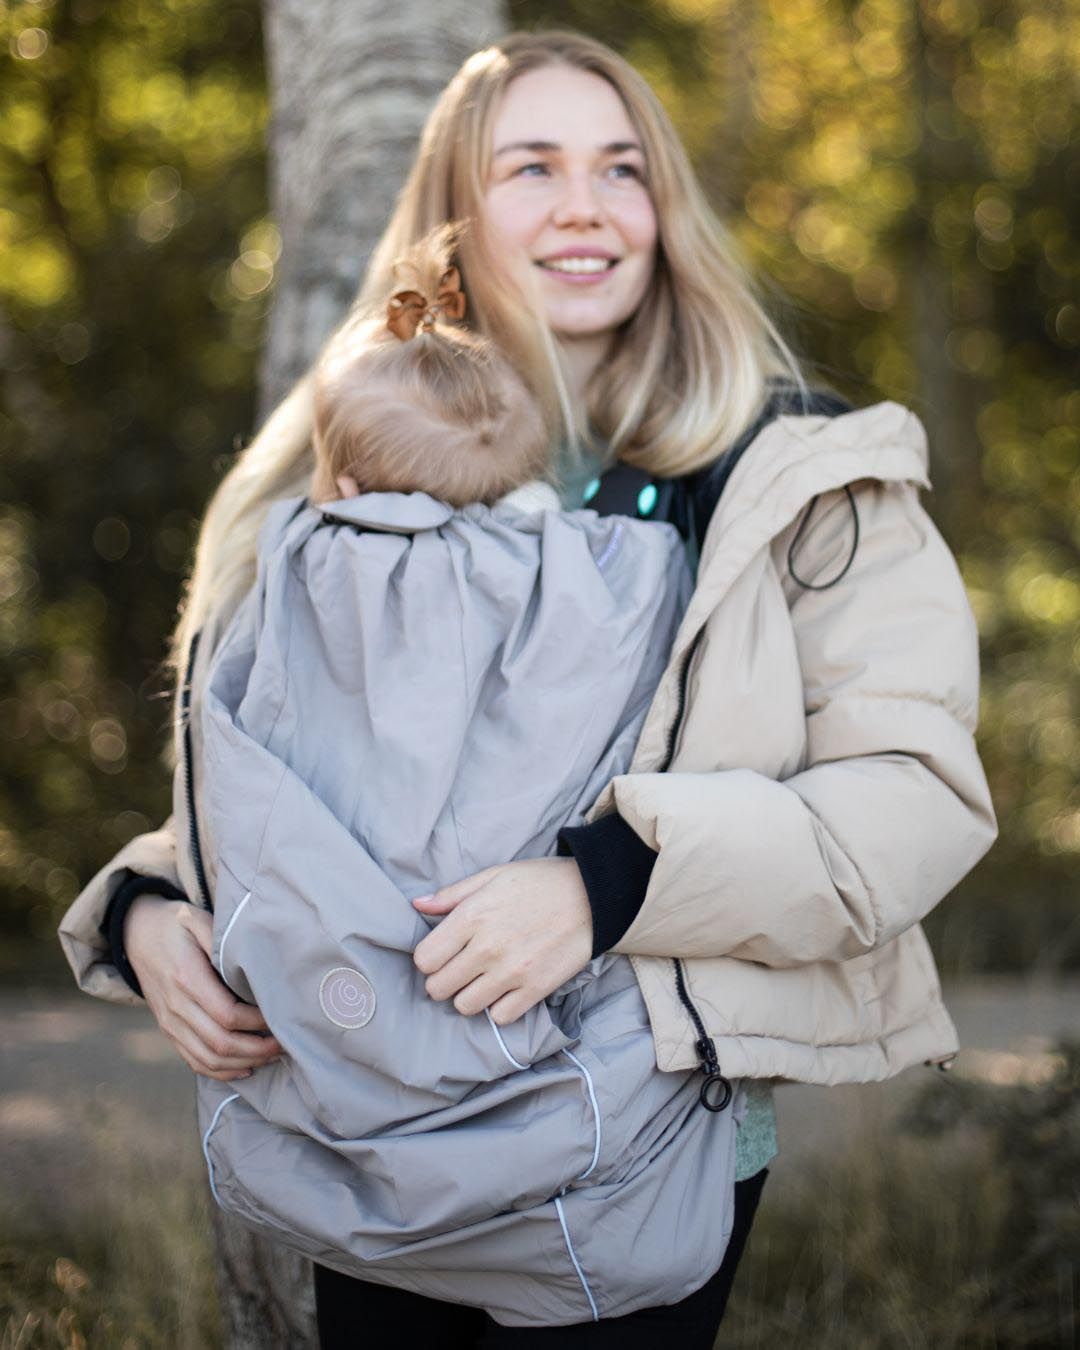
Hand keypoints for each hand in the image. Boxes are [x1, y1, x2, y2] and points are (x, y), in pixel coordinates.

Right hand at [125, 895, 283, 1080]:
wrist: (136, 933)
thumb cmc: (173, 924)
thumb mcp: (197, 919)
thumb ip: (221, 940)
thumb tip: (250, 964)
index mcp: (186, 978)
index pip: (227, 1014)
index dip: (257, 1022)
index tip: (279, 1015)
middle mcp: (176, 1006)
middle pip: (220, 1042)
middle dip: (257, 1048)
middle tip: (285, 1042)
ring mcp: (170, 1022)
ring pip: (208, 1058)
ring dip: (243, 1062)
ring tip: (270, 1055)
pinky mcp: (168, 1030)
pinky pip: (193, 1060)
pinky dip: (220, 1071)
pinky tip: (245, 1067)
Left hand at [411, 858, 592, 1024]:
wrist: (593, 895)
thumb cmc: (539, 882)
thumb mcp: (493, 876)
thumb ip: (452, 894)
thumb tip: (418, 906)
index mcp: (472, 917)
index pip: (425, 959)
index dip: (430, 959)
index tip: (443, 954)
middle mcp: (487, 948)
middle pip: (439, 988)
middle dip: (444, 980)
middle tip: (460, 969)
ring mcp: (512, 972)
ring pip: (465, 1006)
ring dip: (469, 995)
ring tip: (482, 980)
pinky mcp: (536, 989)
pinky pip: (500, 1017)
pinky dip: (499, 1007)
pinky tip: (505, 989)